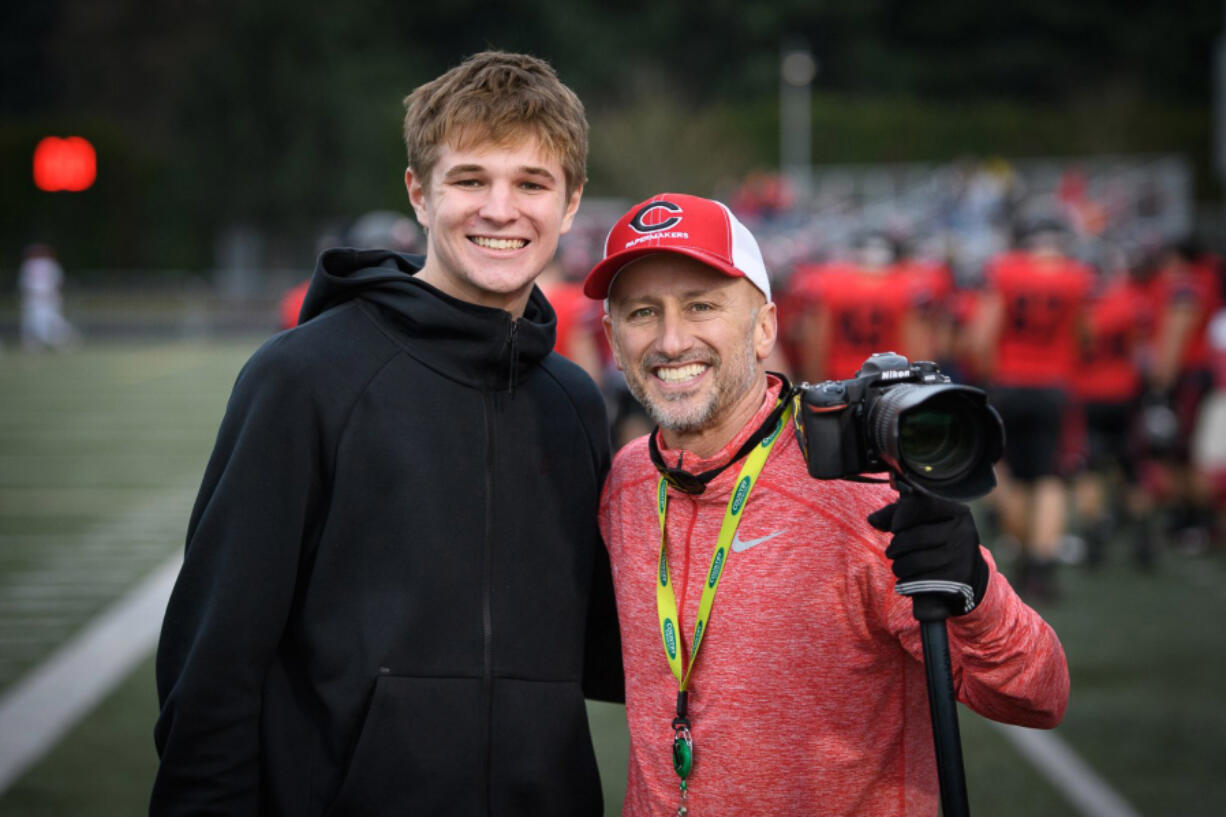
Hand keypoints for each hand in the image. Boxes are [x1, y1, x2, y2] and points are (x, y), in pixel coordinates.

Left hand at [867, 491, 987, 620]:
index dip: (901, 517)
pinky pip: (923, 583)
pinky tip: (905, 583)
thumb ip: (896, 514)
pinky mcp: (960, 580)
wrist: (969, 575)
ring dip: (899, 567)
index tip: (894, 527)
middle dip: (896, 546)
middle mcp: (964, 532)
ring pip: (916, 562)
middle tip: (891, 552)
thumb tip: (873, 520)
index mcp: (957, 511)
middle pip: (915, 537)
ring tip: (898, 567)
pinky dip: (908, 584)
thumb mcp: (922, 521)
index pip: (922, 506)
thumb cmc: (937, 541)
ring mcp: (964, 557)